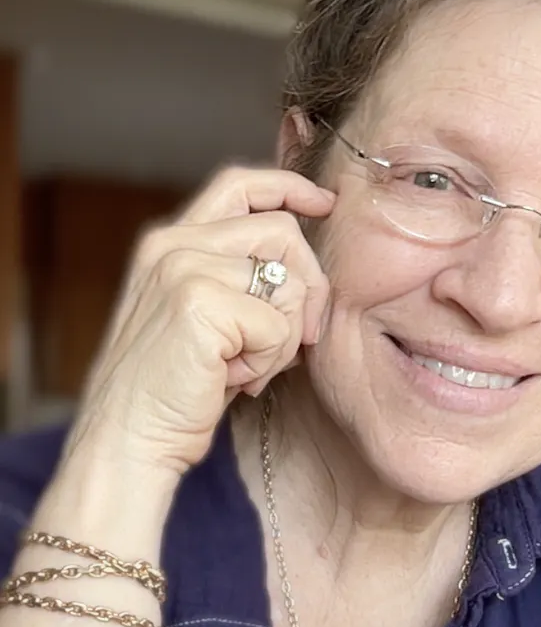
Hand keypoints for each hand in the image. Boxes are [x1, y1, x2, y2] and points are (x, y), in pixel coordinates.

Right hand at [63, 166, 335, 482]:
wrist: (128, 441)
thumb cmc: (178, 389)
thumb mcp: (208, 320)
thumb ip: (242, 281)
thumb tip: (308, 272)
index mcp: (172, 243)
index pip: (240, 185)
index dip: (289, 188)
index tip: (324, 203)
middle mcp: (174, 245)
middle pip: (283, 232)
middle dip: (309, 289)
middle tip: (296, 339)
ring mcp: (183, 269)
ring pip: (289, 283)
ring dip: (284, 337)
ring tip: (245, 366)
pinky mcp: (199, 303)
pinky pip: (280, 325)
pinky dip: (270, 362)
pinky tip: (234, 380)